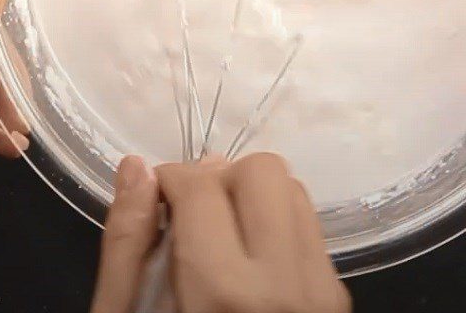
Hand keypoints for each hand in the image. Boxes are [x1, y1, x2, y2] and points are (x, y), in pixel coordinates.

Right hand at [91, 153, 350, 312]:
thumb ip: (127, 245)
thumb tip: (136, 165)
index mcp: (224, 296)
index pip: (202, 184)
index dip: (169, 179)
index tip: (156, 200)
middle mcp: (288, 286)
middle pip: (263, 170)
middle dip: (218, 179)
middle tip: (190, 218)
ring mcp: (323, 294)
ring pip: (295, 190)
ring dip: (252, 196)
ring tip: (220, 237)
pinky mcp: (338, 300)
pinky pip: (311, 227)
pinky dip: (277, 223)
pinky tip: (249, 261)